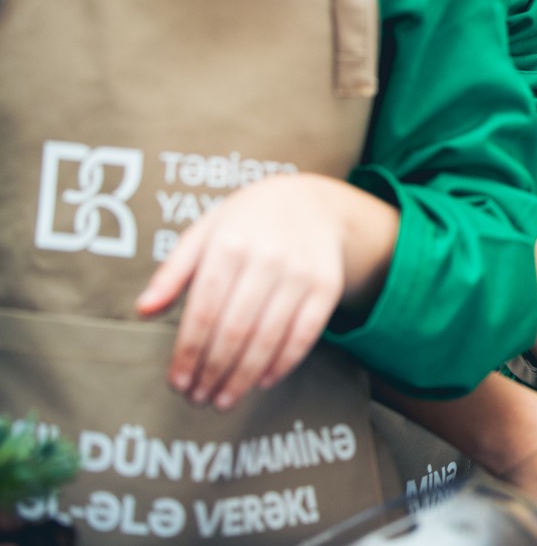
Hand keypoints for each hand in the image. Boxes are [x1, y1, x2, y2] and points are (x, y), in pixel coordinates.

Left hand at [135, 173, 397, 410]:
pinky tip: (262, 381)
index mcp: (229, 244)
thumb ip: (173, 272)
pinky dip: (283, 363)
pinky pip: (305, 334)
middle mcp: (267, 258)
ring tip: (224, 399)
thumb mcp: (204, 233)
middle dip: (213, 372)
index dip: (188, 353)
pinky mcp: (327, 286)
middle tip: (198, 398)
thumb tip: (143, 310)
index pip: (204, 312)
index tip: (177, 382)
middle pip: (235, 330)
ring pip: (269, 338)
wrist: (310, 202)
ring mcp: (301, 273)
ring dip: (243, 377)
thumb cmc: (246, 223)